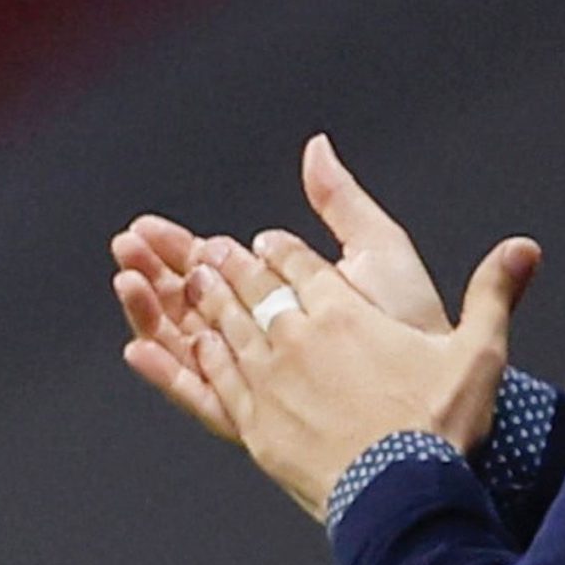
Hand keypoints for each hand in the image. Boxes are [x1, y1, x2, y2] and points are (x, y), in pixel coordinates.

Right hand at [111, 135, 451, 438]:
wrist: (439, 392)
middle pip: (195, 305)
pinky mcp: (260, 419)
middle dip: (156, 273)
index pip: (222, 269)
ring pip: (189, 346)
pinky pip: (204, 398)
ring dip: (152, 313)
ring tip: (127, 280)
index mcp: (291, 301)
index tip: (148, 226)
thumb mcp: (377, 250)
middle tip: (125, 245)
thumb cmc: (415, 324)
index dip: (183, 247)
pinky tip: (138, 349)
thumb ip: (340, 202)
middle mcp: (271, 341)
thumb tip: (316, 145)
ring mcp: (262, 382)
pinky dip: (168, 375)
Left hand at [186, 229, 540, 520]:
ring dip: (207, 302)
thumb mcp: (479, 353)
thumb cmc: (437, 427)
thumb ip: (494, 294)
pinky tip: (181, 348)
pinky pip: (212, 380)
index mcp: (345, 315)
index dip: (279, 249)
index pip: (301, 267)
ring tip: (191, 284)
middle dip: (231, 266)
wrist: (399, 495)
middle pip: (254, 290)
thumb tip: (523, 248)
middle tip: (210, 251)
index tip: (265, 241)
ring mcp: (268, 382)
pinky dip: (192, 358)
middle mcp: (298, 340)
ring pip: (226, 328)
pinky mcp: (253, 424)